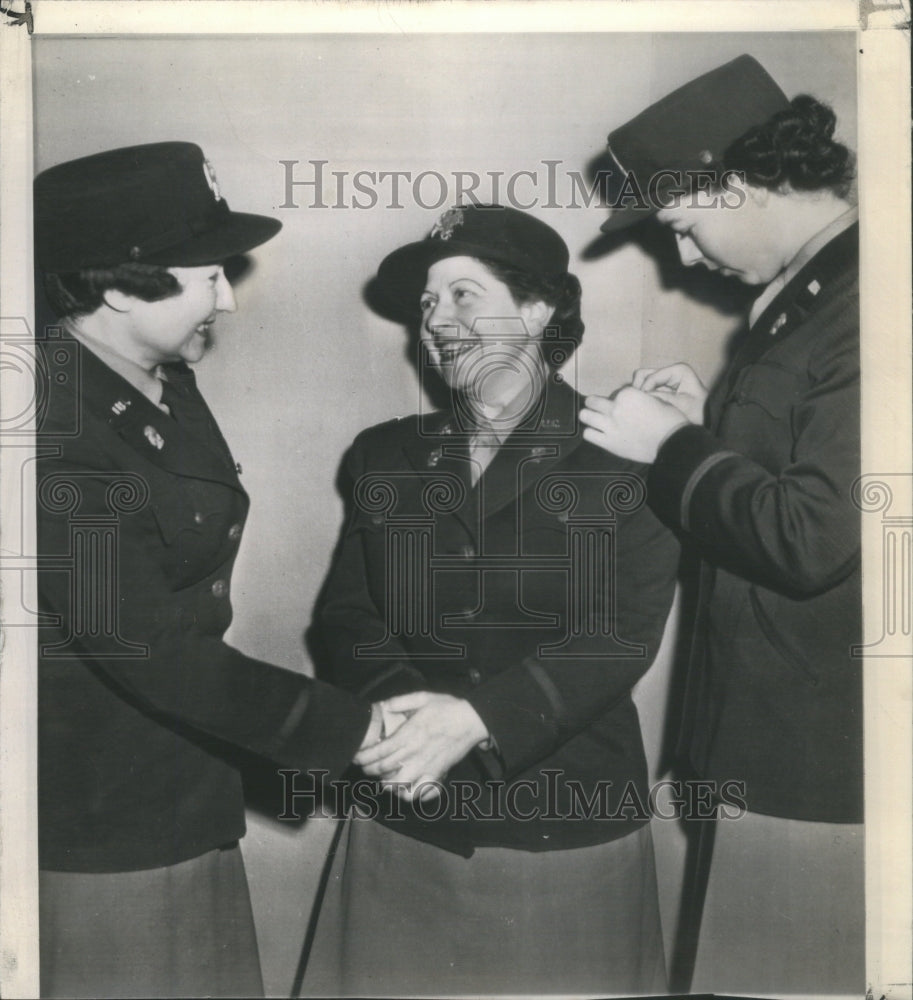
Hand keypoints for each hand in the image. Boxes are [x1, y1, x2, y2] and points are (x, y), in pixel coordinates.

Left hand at [353, 691, 488, 799]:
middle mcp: (414, 753)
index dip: (364, 757)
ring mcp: (426, 766)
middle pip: (384, 769)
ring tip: (381, 780)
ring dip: (386, 784)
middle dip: (369, 770)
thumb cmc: (448, 708)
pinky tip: (404, 791)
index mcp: (408, 735)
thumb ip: (400, 701)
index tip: (357, 757)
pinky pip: (421, 792)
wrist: (472, 720)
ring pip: (399, 784)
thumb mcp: (423, 697)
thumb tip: (383, 705)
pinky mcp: (438, 774)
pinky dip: (410, 795)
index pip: (379, 751)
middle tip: (364, 768)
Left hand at [580, 387, 689, 462]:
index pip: (613, 394)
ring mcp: (610, 425)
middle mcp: (615, 408)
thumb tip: (631, 401)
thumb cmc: (670, 420)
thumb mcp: (656, 400)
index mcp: (627, 394)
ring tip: (594, 421)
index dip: (618, 400)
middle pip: (592, 401)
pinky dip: (592, 434)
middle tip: (599, 409)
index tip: (623, 406)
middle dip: (595, 404)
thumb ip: (639, 398)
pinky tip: (598, 435)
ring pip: (585, 416)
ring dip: (589, 417)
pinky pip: (588, 434)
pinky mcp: (608, 442)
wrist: (672, 442)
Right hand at [631, 363, 707, 424]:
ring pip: (642, 381)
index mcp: (679, 370)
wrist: (708, 421)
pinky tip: (645, 407)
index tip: (644, 405)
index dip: (644, 390)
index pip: (652, 376)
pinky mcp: (662, 389)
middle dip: (638, 388)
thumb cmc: (699, 413)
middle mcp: (671, 372)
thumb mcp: (681, 405)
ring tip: (641, 406)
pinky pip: (646, 390)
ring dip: (639, 393)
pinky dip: (643, 397)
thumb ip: (660, 398)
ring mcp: (666, 380)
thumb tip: (640, 395)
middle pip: (644, 374)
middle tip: (637, 404)